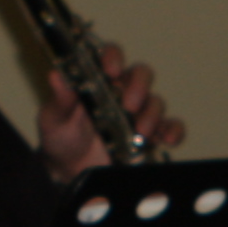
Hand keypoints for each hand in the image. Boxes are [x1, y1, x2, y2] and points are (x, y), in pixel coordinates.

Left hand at [35, 45, 182, 179]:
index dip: (114, 57)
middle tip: (130, 104)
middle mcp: (121, 90)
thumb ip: (60, 99)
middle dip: (139, 86)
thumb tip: (56, 76)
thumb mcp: (54, 118)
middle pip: (140, 74)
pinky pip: (170, 126)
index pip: (110, 56)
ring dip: (152, 114)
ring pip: (155, 102)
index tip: (111, 70)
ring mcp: (137, 112)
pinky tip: (167, 139)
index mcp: (98, 78)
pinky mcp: (149, 134)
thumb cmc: (62, 136)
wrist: (69, 170)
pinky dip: (173, 130)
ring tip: (140, 132)